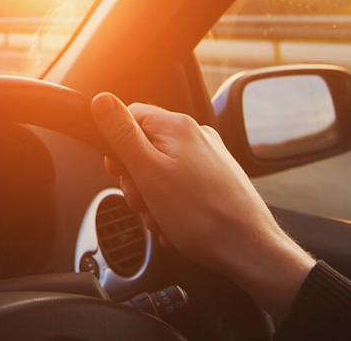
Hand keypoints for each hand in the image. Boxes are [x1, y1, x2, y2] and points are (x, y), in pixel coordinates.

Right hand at [90, 93, 314, 322]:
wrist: (248, 249)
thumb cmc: (201, 215)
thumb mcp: (148, 172)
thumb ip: (122, 134)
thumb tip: (102, 100)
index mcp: (177, 127)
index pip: (130, 116)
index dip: (117, 146)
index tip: (119, 172)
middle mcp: (197, 136)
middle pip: (145, 146)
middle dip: (136, 178)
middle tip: (143, 202)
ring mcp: (210, 158)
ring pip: (162, 170)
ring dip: (152, 197)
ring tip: (162, 218)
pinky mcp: (218, 179)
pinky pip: (181, 185)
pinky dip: (171, 204)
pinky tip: (175, 223)